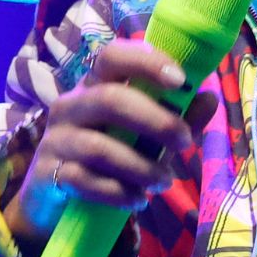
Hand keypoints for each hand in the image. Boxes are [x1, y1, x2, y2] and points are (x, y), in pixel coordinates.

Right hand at [4, 40, 195, 256]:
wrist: (56, 199)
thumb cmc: (110, 154)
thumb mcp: (146, 135)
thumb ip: (178, 117)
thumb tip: (209, 98)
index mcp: (95, 85)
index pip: (113, 56)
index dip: (146, 62)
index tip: (181, 81)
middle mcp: (71, 106)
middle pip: (110, 100)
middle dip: (156, 121)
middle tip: (185, 142)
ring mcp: (55, 140)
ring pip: (99, 147)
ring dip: (141, 166)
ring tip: (165, 181)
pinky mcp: (47, 174)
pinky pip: (84, 181)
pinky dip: (118, 193)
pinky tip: (138, 200)